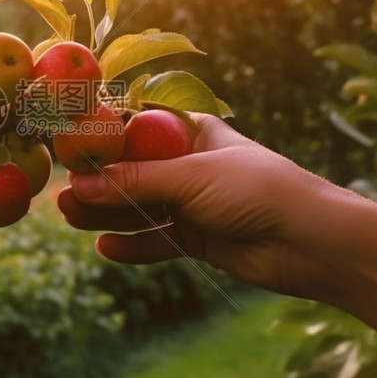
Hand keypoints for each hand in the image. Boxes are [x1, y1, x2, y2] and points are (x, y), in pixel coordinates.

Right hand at [58, 113, 355, 297]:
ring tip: (71, 217)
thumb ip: (135, 181)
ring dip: (108, 214)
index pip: (139, 130)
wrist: (313, 242)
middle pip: (134, 172)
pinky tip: (106, 248)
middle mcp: (191, 165)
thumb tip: (81, 184)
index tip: (70, 149)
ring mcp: (194, 203)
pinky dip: (133, 244)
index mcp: (194, 133)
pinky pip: (157, 240)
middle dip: (100, 183)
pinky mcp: (199, 238)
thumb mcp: (191, 177)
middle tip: (63, 194)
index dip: (104, 139)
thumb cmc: (258, 189)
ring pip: (141, 207)